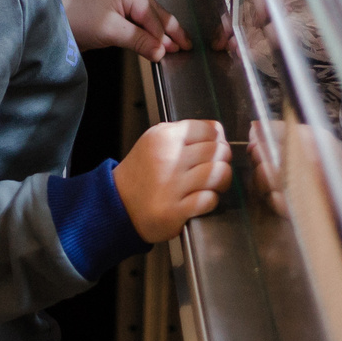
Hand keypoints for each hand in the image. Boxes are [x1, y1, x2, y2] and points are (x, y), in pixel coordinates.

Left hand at [63, 0, 189, 61]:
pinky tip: (156, 44)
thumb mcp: (111, 31)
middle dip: (170, 30)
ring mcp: (119, 0)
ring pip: (148, 17)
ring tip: (175, 47)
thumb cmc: (76, 21)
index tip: (173, 50)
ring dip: (160, 33)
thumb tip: (161, 51)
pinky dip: (147, 34)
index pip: (150, 14)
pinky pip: (137, 22)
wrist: (53, 26)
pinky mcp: (114, 12)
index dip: (163, 34)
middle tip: (186, 46)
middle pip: (154, 12)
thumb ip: (138, 40)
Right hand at [115, 119, 230, 243]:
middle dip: (223, 160)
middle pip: (218, 151)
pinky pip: (209, 199)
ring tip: (215, 184)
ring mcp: (172, 185)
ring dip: (222, 181)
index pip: (211, 130)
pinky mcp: (175, 210)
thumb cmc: (142, 172)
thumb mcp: (154, 141)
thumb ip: (183, 134)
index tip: (215, 149)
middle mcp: (168, 158)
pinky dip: (211, 200)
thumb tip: (217, 134)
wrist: (118, 203)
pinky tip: (203, 199)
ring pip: (218, 174)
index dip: (219, 140)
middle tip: (216, 168)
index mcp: (165, 137)